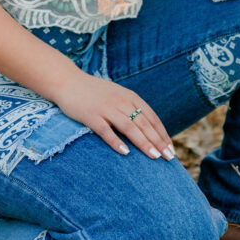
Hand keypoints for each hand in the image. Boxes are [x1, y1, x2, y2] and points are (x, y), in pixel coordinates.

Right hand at [53, 70, 175, 160]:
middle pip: (143, 123)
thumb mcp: (117, 95)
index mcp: (129, 96)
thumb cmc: (94, 92)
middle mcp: (121, 101)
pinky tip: (125, 153)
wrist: (68, 81)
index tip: (171, 149)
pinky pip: (106, 130)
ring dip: (143, 143)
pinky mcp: (91, 115)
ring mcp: (106, 108)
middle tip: (169, 157)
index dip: (162, 133)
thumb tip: (147, 128)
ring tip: (154, 157)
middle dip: (158, 141)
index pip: (151, 117)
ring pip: (129, 127)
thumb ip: (131, 107)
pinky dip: (116, 141)